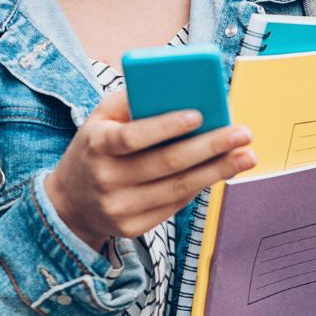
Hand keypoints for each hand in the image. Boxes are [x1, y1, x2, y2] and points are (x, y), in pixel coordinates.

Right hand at [44, 91, 253, 249]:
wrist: (69, 201)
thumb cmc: (96, 147)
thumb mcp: (101, 117)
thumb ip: (133, 99)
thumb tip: (177, 87)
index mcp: (97, 144)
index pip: (133, 137)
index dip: (166, 126)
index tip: (199, 115)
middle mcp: (106, 178)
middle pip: (166, 164)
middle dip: (210, 147)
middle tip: (243, 134)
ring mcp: (119, 207)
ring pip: (177, 188)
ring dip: (217, 171)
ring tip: (246, 156)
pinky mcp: (132, 227)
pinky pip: (175, 205)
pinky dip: (201, 186)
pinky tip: (222, 172)